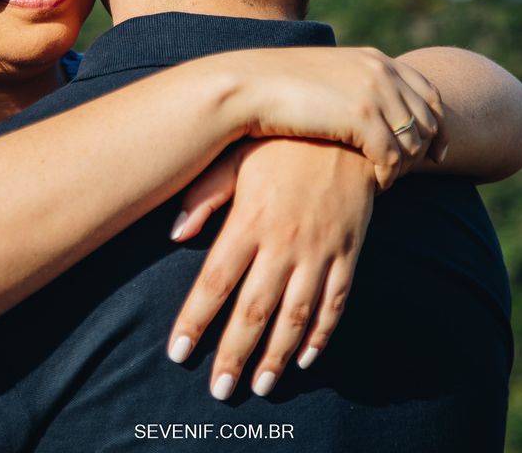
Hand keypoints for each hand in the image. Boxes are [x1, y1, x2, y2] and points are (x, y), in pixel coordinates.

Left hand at [166, 138, 375, 399]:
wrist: (348, 132)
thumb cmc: (282, 143)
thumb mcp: (236, 157)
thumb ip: (204, 195)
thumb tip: (173, 233)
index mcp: (250, 219)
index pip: (216, 281)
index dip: (196, 320)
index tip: (179, 353)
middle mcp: (284, 242)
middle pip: (254, 310)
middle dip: (234, 354)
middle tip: (220, 389)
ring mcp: (320, 251)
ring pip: (296, 315)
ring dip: (277, 355)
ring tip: (261, 385)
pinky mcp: (348, 252)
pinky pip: (336, 302)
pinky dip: (322, 334)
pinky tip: (306, 358)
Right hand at [232, 46, 447, 189]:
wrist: (248, 88)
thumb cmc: (278, 88)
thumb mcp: (326, 77)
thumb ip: (352, 85)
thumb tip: (365, 104)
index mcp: (375, 60)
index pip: (428, 93)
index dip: (437, 125)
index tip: (435, 152)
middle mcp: (382, 72)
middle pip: (426, 119)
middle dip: (423, 150)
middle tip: (410, 175)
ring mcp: (374, 93)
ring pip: (413, 142)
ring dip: (404, 166)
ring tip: (386, 181)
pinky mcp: (362, 118)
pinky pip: (393, 157)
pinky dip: (389, 176)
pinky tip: (377, 186)